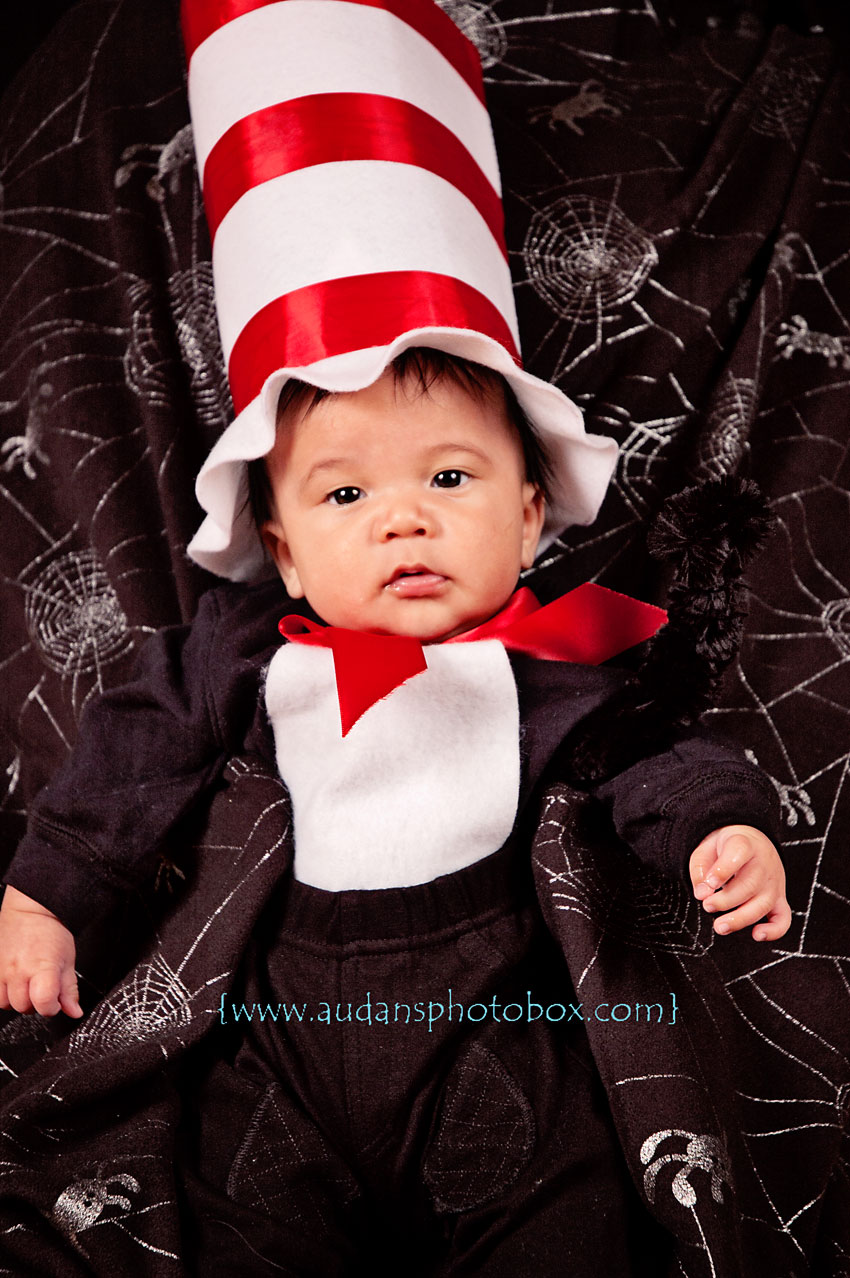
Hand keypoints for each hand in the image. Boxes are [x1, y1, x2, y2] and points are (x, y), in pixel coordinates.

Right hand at [0, 886, 81, 1017]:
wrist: (30, 911)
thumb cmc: (51, 932)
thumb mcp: (68, 960)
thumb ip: (70, 990)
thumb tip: (74, 1012)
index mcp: (42, 968)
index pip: (44, 1004)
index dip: (52, 1007)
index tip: (55, 1001)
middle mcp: (19, 971)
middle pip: (24, 1007)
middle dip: (36, 1003)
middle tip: (42, 988)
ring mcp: (2, 970)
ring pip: (6, 1003)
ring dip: (18, 999)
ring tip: (27, 984)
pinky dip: (4, 993)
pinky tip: (14, 982)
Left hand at [689, 825, 790, 941]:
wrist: (751, 842)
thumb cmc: (725, 849)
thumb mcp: (706, 849)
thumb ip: (700, 869)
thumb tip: (702, 894)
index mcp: (745, 844)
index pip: (739, 852)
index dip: (723, 869)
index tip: (709, 884)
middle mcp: (764, 863)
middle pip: (750, 884)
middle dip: (726, 900)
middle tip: (707, 905)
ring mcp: (774, 883)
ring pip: (763, 904)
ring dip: (741, 918)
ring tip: (720, 926)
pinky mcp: (779, 900)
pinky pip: (783, 918)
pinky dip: (774, 930)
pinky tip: (756, 935)